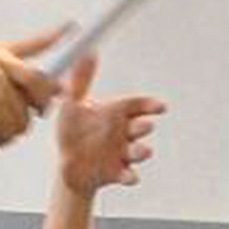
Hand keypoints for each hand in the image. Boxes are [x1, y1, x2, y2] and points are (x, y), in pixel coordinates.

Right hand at [0, 24, 69, 152]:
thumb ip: (23, 87)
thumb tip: (59, 89)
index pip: (33, 44)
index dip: (54, 35)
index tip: (72, 26)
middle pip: (40, 80)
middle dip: (42, 102)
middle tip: (39, 113)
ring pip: (28, 107)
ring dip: (18, 126)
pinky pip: (17, 122)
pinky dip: (7, 135)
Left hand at [48, 55, 165, 196]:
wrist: (68, 165)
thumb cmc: (74, 132)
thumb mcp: (72, 104)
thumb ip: (80, 80)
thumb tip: (85, 52)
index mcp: (115, 114)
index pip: (137, 106)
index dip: (150, 105)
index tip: (160, 106)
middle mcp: (122, 133)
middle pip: (139, 127)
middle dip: (144, 126)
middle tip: (146, 125)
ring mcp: (121, 154)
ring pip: (137, 151)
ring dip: (142, 151)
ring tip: (144, 150)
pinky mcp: (116, 173)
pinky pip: (128, 175)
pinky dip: (131, 176)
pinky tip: (131, 176)